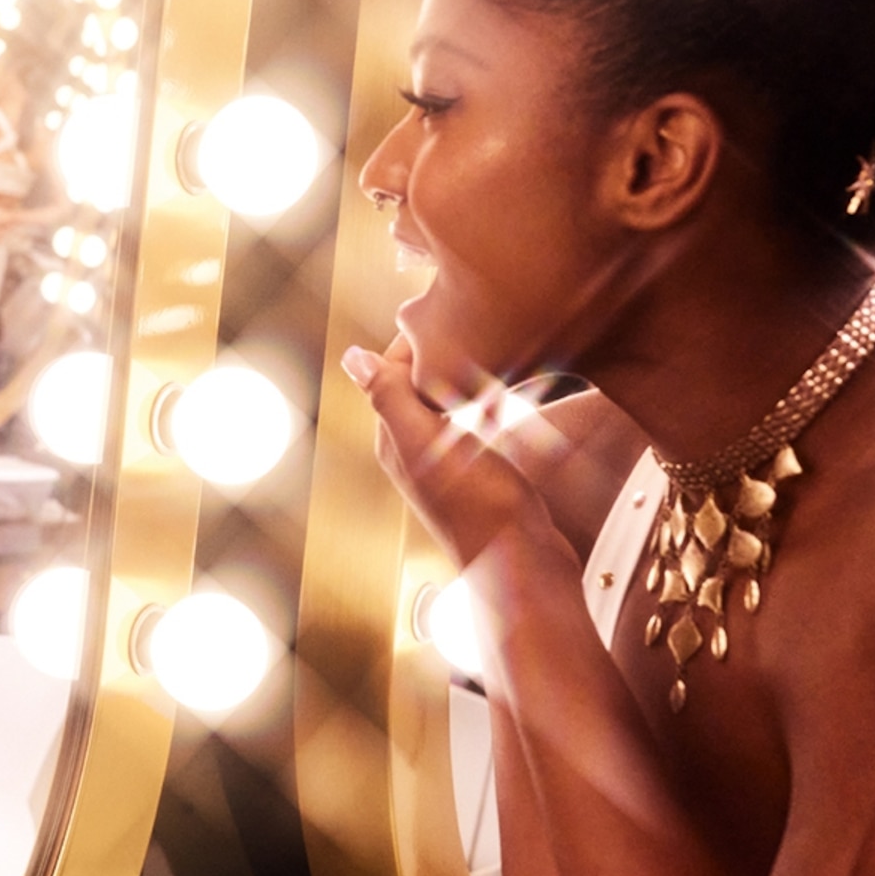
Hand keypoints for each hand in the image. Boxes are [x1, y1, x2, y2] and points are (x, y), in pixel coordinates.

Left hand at [343, 338, 555, 566]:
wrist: (523, 561)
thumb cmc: (476, 504)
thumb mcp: (427, 443)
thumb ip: (390, 398)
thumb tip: (351, 357)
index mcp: (393, 437)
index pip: (393, 368)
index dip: (417, 339)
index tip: (450, 313)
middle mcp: (412, 448)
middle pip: (419, 381)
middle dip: (442, 353)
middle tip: (478, 327)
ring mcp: (445, 461)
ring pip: (446, 400)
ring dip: (464, 375)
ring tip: (493, 352)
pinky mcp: (476, 471)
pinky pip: (472, 421)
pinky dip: (483, 401)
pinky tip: (502, 396)